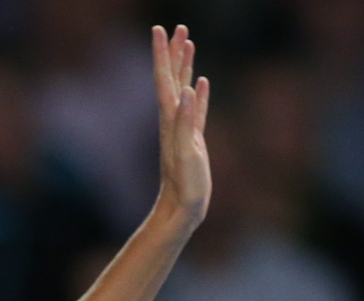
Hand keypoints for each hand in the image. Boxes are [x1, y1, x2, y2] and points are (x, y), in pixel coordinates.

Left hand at [152, 25, 210, 226]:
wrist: (181, 209)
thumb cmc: (184, 187)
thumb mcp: (187, 154)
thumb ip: (187, 122)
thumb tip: (189, 91)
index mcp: (171, 120)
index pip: (165, 80)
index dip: (163, 54)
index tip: (161, 30)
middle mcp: (174, 121)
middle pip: (172, 79)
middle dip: (173, 52)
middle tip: (176, 27)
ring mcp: (184, 129)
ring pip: (184, 89)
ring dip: (185, 67)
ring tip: (188, 44)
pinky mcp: (194, 140)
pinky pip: (196, 109)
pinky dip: (199, 94)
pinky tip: (202, 83)